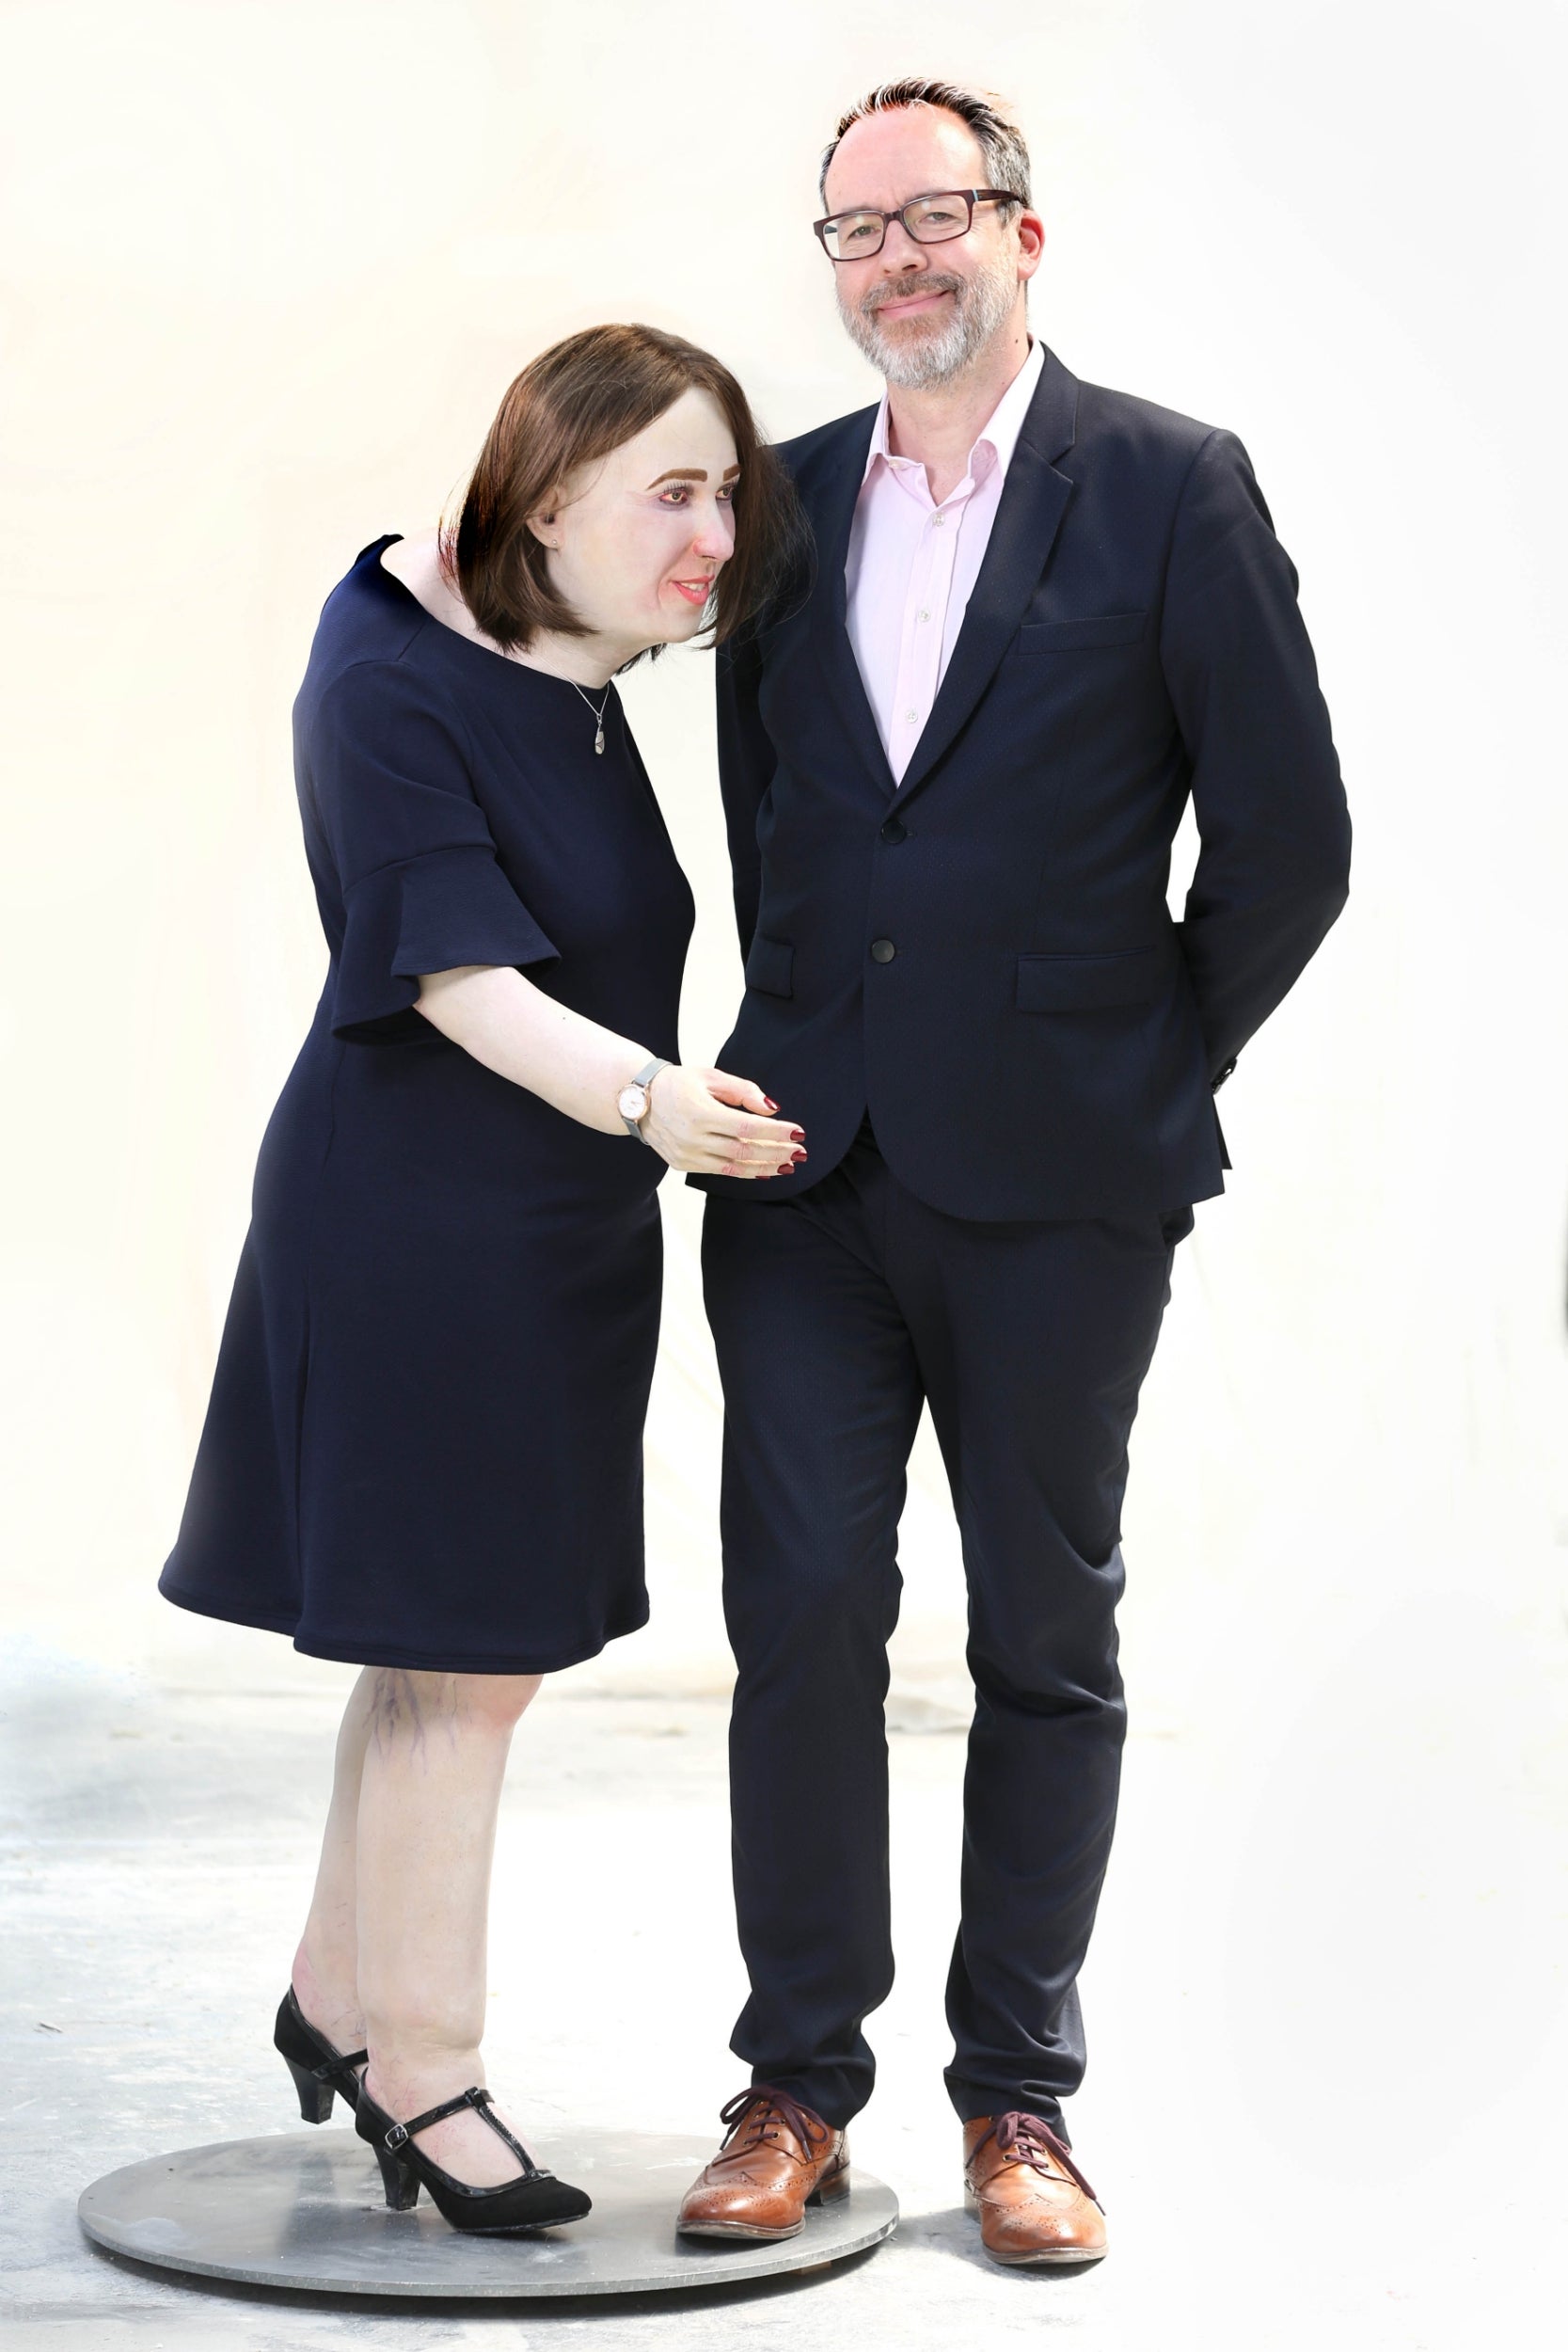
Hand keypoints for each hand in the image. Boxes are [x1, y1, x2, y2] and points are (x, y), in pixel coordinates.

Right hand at [639, 1066, 804, 1178]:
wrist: (639, 1100)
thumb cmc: (679, 1084)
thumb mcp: (711, 1077)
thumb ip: (743, 1090)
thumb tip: (771, 1109)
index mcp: (699, 1112)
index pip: (747, 1127)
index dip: (775, 1132)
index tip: (798, 1132)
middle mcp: (692, 1137)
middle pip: (744, 1150)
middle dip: (777, 1152)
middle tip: (801, 1152)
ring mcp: (687, 1155)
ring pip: (735, 1166)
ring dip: (766, 1167)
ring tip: (789, 1165)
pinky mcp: (683, 1165)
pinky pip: (721, 1172)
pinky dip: (745, 1172)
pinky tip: (765, 1170)